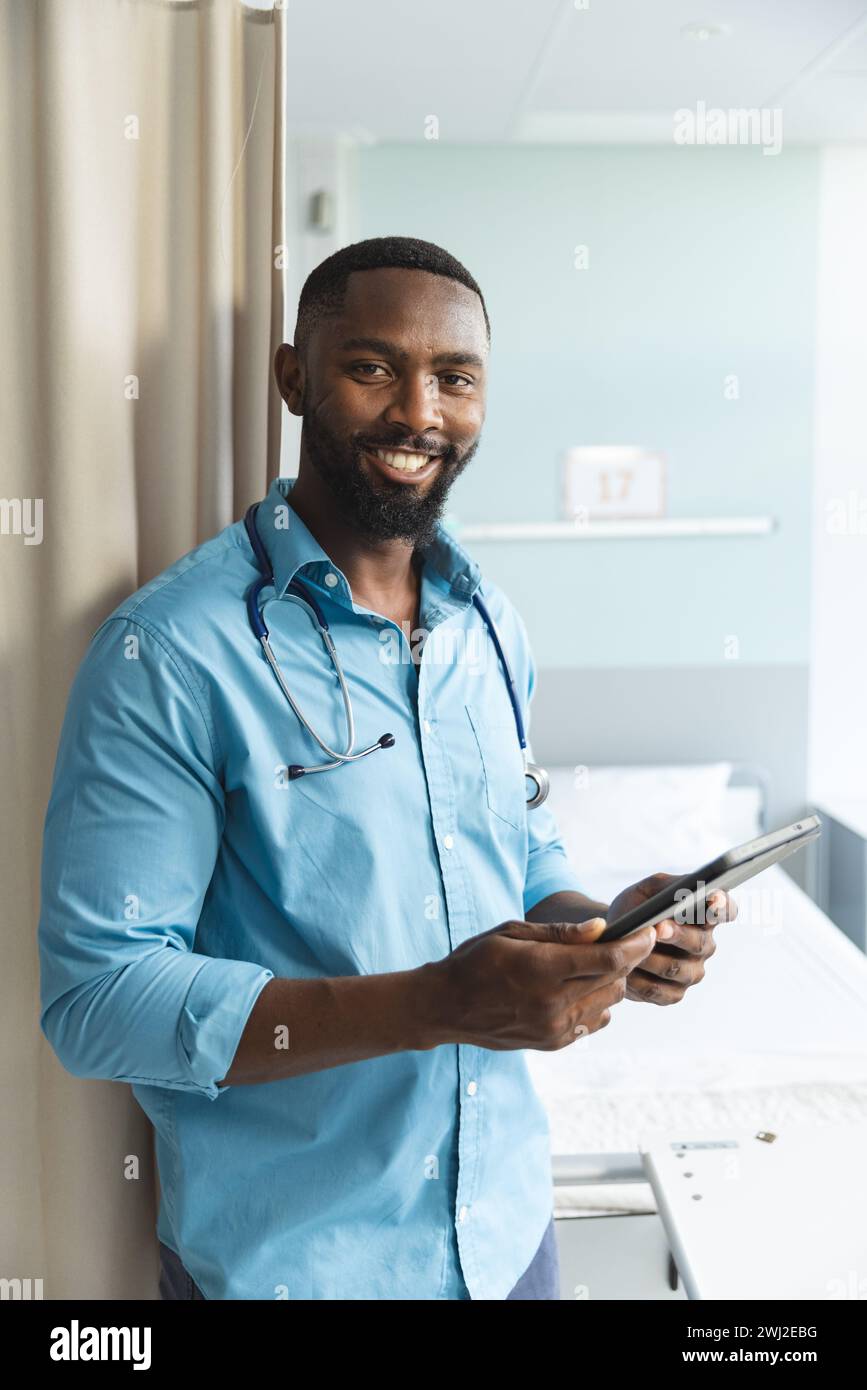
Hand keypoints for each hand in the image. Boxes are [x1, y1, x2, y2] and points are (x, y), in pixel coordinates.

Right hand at [422, 917, 658, 1050]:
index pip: (609, 958)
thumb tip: (601, 928)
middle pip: (615, 979)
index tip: (649, 930)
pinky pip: (594, 1022)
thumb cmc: (476, 960)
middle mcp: (553, 1003)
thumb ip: (559, 934)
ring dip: (611, 980)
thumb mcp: (511, 932)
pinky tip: (578, 988)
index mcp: (542, 969)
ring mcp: (554, 1028)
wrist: (446, 1007)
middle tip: (623, 941)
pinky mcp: (553, 1043)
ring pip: (609, 1001)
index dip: (636, 943)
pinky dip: (596, 1002)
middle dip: (626, 958)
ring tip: (594, 964)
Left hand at [605, 872, 737, 1005]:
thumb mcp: (648, 889)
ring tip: (632, 948)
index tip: (714, 898)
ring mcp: (691, 971)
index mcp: (704, 915)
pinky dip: (639, 980)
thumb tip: (686, 891)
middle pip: (699, 942)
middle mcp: (704, 945)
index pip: (727, 910)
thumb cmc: (636, 908)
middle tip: (659, 927)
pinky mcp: (673, 993)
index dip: (723, 906)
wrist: (612, 938)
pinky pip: (658, 990)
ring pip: (676, 968)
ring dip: (652, 958)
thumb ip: (669, 886)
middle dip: (678, 935)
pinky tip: (626, 970)